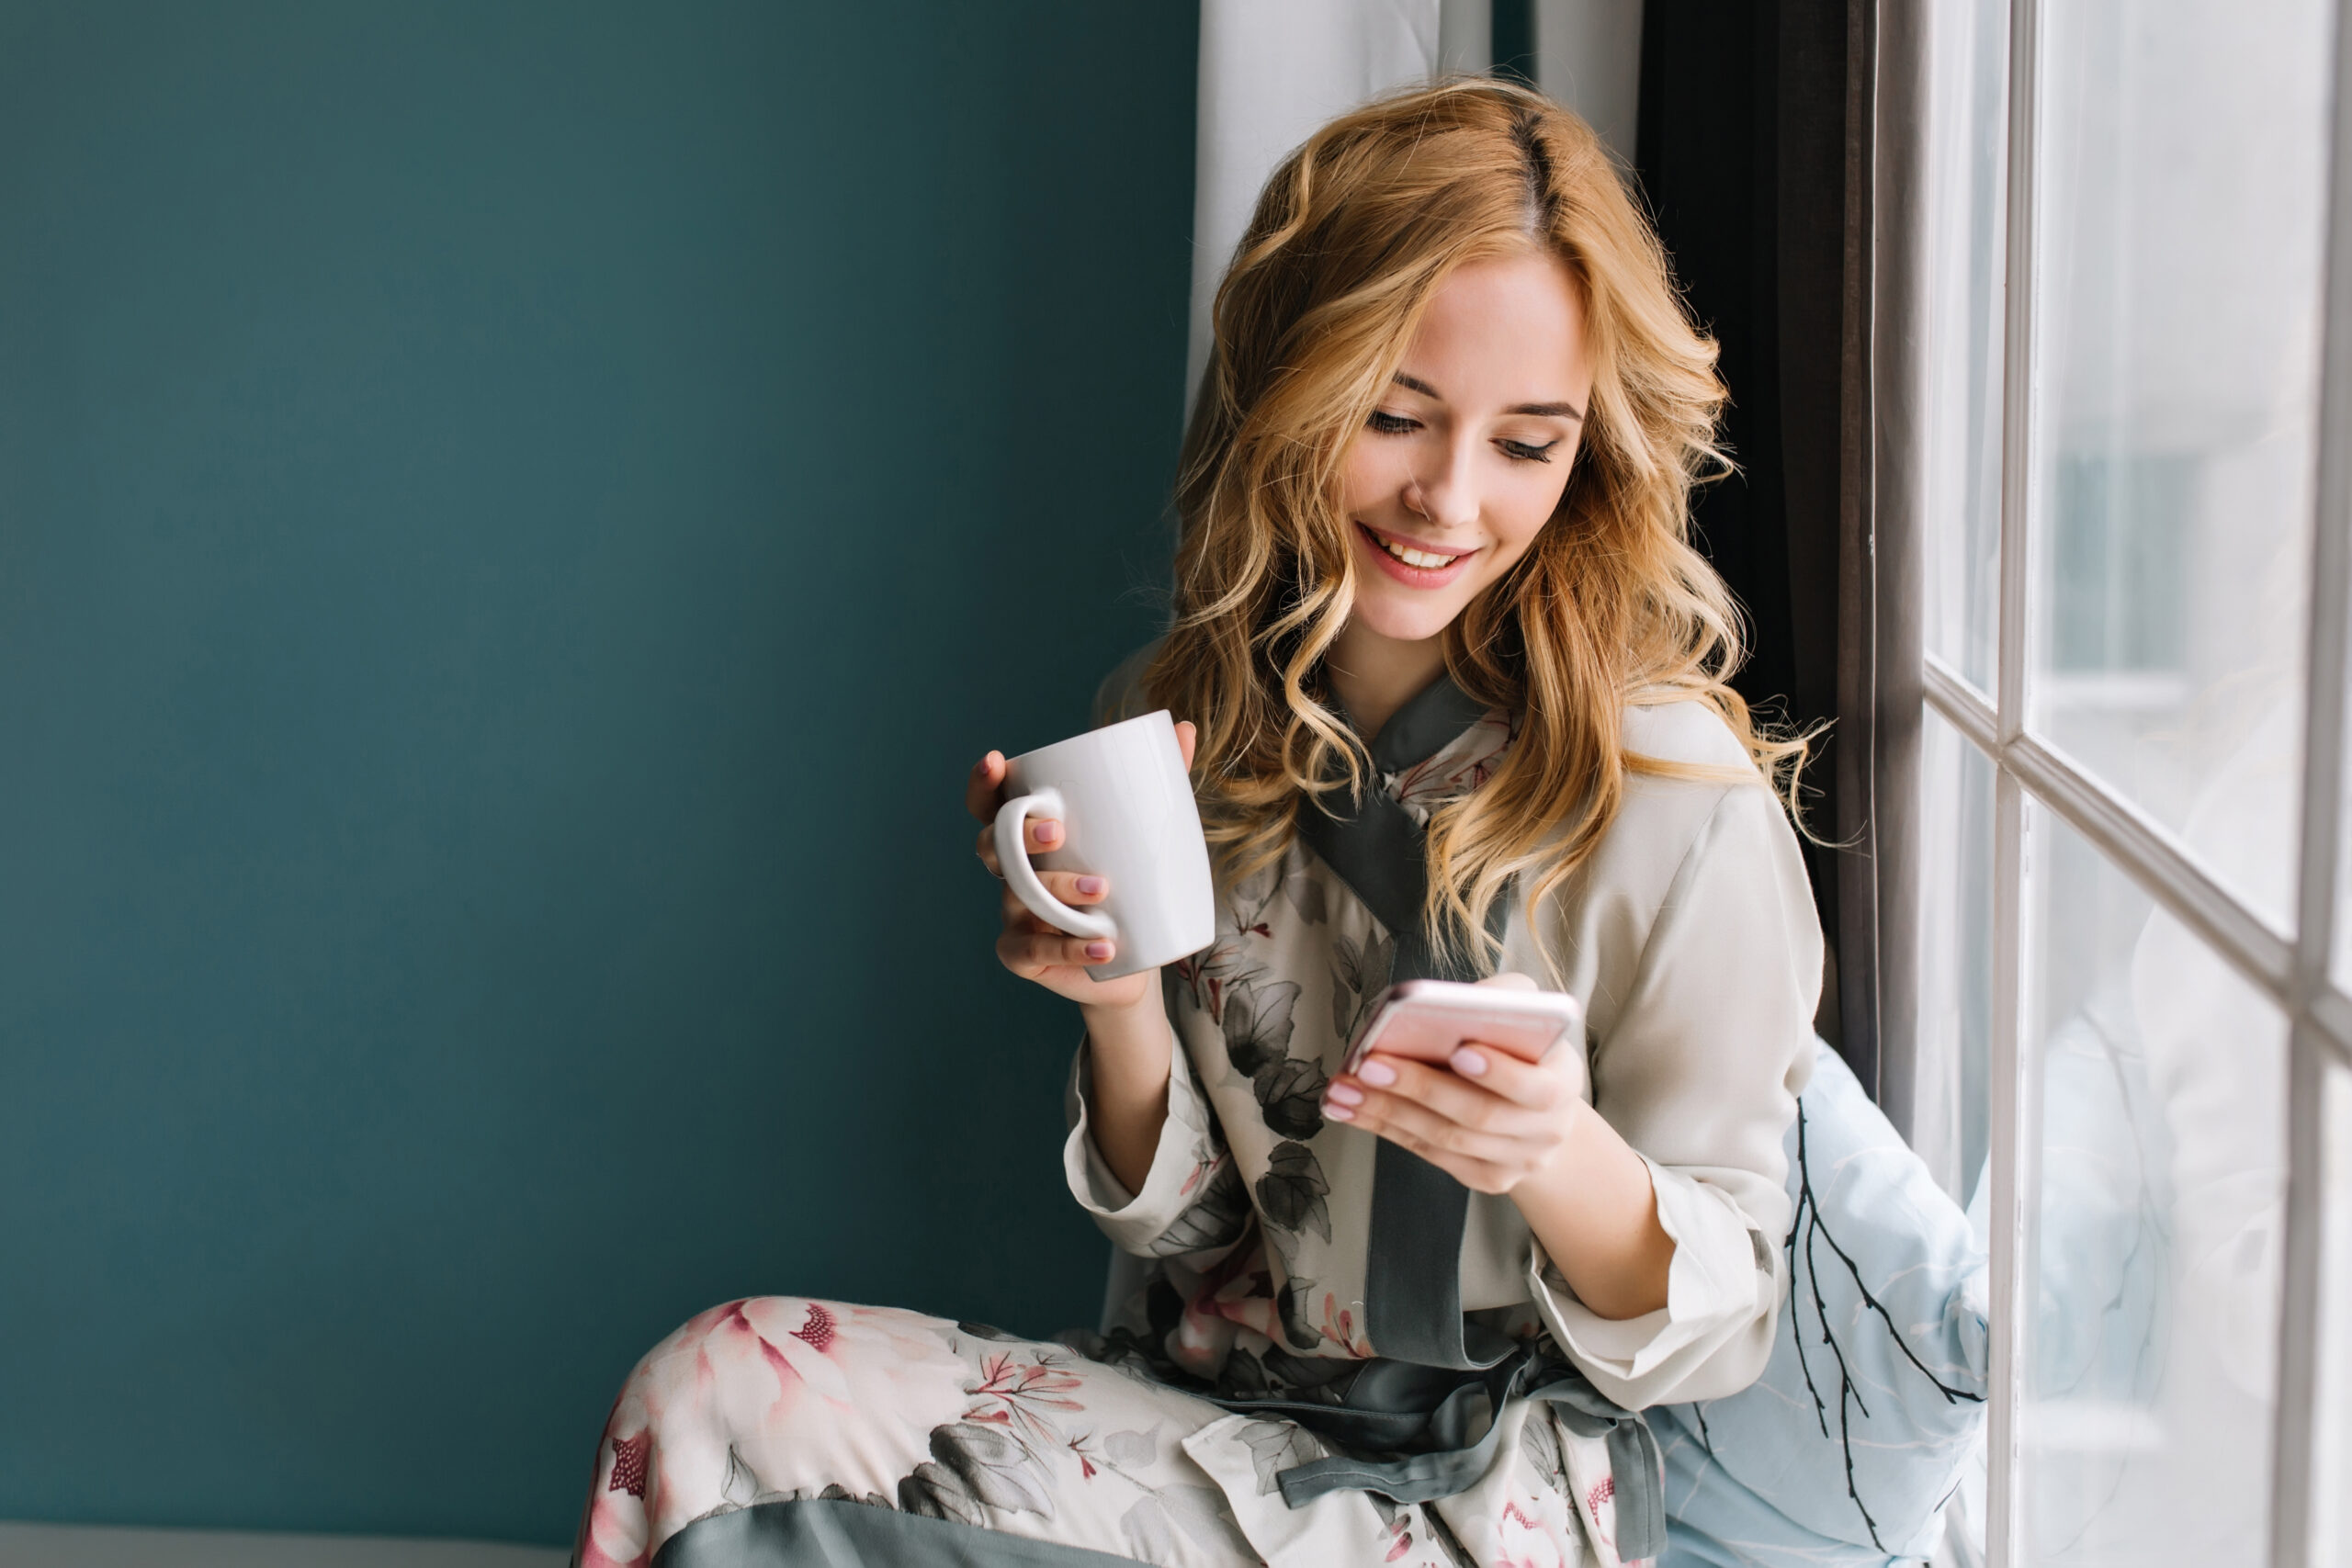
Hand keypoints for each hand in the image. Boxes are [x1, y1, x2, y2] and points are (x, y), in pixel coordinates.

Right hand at [966, 720, 1198, 1010]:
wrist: (1135, 958)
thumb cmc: (1130, 882)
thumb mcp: (1144, 832)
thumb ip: (1160, 780)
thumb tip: (1183, 726)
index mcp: (1030, 835)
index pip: (991, 804)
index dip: (983, 783)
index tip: (996, 761)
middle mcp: (1013, 872)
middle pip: (993, 846)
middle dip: (1019, 835)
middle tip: (1058, 832)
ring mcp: (1014, 914)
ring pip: (1019, 895)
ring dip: (1058, 889)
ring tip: (1103, 891)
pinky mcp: (1022, 956)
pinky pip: (1032, 950)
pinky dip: (1069, 947)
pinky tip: (1103, 945)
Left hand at [1318, 973, 1581, 1195]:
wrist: (1541, 1110)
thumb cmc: (1523, 1045)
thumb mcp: (1527, 1011)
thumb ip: (1504, 998)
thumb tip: (1455, 1003)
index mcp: (1563, 1083)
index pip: (1534, 1086)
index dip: (1498, 1071)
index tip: (1459, 1049)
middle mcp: (1547, 1130)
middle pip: (1478, 1114)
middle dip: (1419, 1087)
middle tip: (1371, 1064)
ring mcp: (1517, 1161)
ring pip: (1444, 1139)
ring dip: (1386, 1112)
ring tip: (1343, 1088)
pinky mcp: (1487, 1177)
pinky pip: (1429, 1154)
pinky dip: (1385, 1129)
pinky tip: (1351, 1108)